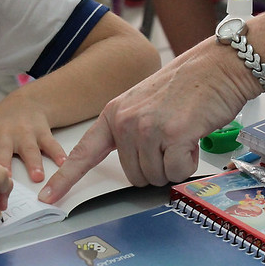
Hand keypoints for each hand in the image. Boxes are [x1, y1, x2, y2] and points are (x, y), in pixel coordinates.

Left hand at [0, 96, 65, 182]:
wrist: (26, 104)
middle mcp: (5, 135)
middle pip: (3, 153)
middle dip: (3, 168)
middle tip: (2, 182)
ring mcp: (25, 134)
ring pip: (29, 149)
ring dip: (33, 162)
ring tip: (36, 177)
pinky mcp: (43, 134)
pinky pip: (51, 145)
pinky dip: (58, 154)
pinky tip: (63, 164)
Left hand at [39, 39, 258, 203]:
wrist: (216, 67)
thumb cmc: (187, 88)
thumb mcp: (144, 104)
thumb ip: (130, 132)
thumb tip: (134, 168)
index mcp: (113, 114)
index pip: (83, 153)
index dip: (65, 179)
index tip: (48, 198)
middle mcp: (125, 122)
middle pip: (133, 175)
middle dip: (156, 167)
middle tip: (172, 139)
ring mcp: (147, 129)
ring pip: (155, 177)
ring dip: (174, 165)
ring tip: (183, 134)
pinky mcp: (172, 136)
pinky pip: (176, 172)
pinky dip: (188, 163)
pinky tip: (193, 137)